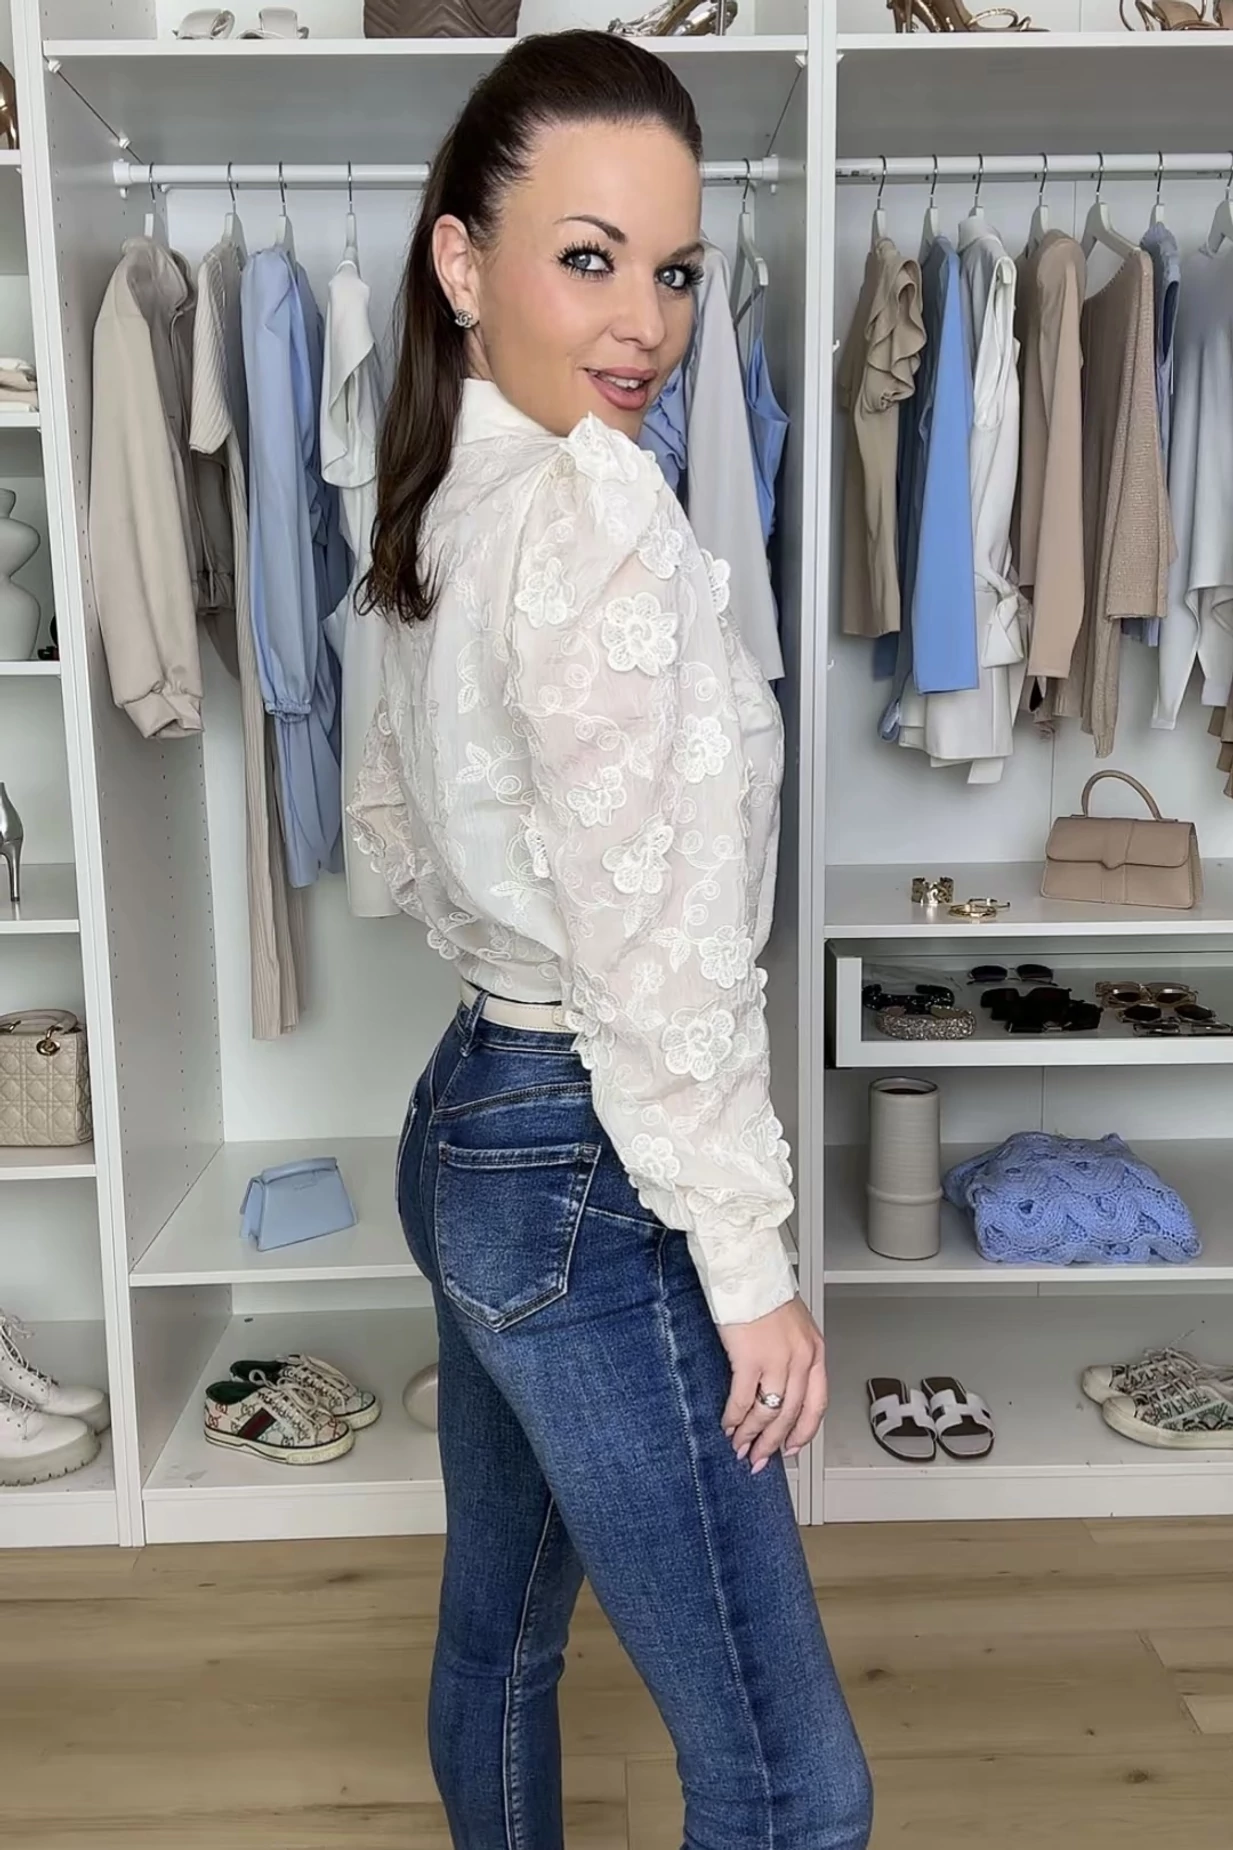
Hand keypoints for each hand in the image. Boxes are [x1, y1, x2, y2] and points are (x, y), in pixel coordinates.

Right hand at [716, 1295, 827, 1474]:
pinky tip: (728, 1424)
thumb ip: (792, 1355)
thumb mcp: (791, 1324)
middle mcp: (801, 1359)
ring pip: (768, 1413)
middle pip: (791, 1415)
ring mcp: (777, 1360)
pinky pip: (744, 1400)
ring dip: (752, 1435)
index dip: (803, 1432)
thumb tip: (777, 1387)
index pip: (816, 1404)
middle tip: (759, 1458)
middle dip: (773, 1443)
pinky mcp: (750, 1358)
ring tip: (740, 1446)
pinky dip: (734, 1417)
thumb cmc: (763, 1291)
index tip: (792, 1448)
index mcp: (814, 1351)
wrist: (746, 1268)